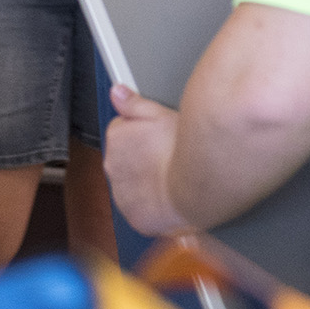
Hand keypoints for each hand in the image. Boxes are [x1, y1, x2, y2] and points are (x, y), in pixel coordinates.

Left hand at [106, 85, 191, 236]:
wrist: (197, 185)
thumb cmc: (183, 148)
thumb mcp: (160, 113)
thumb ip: (134, 102)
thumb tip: (116, 92)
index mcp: (116, 137)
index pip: (124, 131)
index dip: (145, 135)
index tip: (159, 139)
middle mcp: (112, 166)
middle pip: (126, 159)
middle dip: (143, 159)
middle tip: (168, 158)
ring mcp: (122, 194)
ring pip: (132, 185)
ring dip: (146, 183)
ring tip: (171, 178)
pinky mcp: (134, 216)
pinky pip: (140, 210)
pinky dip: (152, 206)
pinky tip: (170, 197)